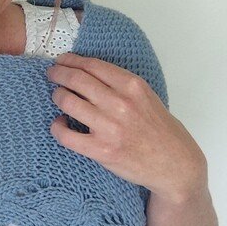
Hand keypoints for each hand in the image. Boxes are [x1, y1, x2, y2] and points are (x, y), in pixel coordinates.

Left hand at [46, 52, 207, 203]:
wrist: (174, 164)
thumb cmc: (159, 129)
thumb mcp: (146, 96)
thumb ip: (120, 83)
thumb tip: (86, 72)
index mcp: (132, 86)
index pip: (92, 65)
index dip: (71, 60)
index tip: (62, 60)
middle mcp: (120, 104)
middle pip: (76, 79)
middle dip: (58, 73)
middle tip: (52, 74)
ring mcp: (109, 128)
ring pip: (67, 102)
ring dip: (57, 96)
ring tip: (58, 97)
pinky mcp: (101, 150)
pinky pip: (66, 135)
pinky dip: (56, 127)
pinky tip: (60, 123)